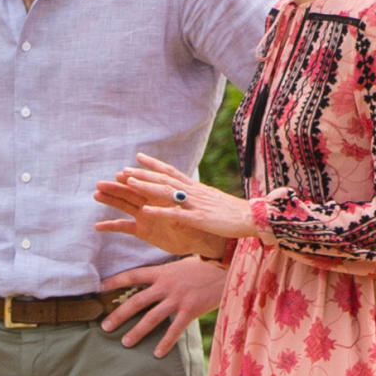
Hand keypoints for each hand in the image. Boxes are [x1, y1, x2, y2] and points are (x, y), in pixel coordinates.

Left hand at [95, 154, 254, 243]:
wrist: (254, 218)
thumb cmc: (235, 213)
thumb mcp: (214, 200)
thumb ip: (200, 196)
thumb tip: (190, 192)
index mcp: (197, 188)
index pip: (171, 171)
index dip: (153, 164)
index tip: (137, 156)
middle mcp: (194, 192)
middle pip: (163, 179)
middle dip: (142, 174)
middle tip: (122, 170)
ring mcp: (195, 204)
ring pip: (166, 192)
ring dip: (146, 186)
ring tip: (127, 182)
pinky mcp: (199, 218)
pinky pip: (175, 214)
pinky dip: (159, 211)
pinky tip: (144, 211)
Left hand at [99, 256, 226, 356]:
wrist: (229, 269)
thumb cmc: (207, 266)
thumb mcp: (183, 264)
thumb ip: (168, 272)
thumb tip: (156, 279)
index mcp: (162, 272)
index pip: (132, 275)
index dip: (114, 281)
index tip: (98, 288)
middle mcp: (166, 285)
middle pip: (136, 301)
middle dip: (118, 314)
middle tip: (105, 326)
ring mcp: (178, 299)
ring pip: (151, 318)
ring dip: (136, 331)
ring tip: (125, 343)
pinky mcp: (190, 310)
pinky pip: (174, 330)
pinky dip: (165, 342)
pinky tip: (157, 354)